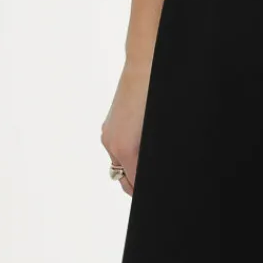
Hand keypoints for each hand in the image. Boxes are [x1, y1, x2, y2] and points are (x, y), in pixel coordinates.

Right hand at [100, 58, 151, 196]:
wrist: (144, 66)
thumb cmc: (153, 94)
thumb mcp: (154, 129)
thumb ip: (148, 153)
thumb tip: (145, 167)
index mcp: (126, 148)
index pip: (134, 183)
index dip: (143, 191)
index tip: (152, 196)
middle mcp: (112, 144)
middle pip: (123, 180)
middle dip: (136, 185)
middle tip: (150, 186)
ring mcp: (108, 134)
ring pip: (119, 164)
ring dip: (131, 169)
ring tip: (145, 166)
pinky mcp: (109, 125)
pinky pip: (116, 149)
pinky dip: (126, 153)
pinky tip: (140, 147)